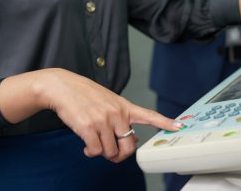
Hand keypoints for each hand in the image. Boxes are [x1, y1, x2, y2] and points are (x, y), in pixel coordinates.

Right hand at [38, 69, 181, 162]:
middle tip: (112, 151)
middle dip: (121, 154)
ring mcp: (103, 121)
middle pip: (129, 146)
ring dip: (101, 152)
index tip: (179, 126)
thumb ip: (121, 118)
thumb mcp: (109, 102)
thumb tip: (131, 138)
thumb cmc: (84, 95)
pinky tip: (86, 145)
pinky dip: (90, 152)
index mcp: (124, 106)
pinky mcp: (88, 128)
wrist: (62, 87)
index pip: (149, 115)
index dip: (165, 122)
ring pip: (110, 151)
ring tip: (94, 142)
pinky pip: (95, 151)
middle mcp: (117, 114)